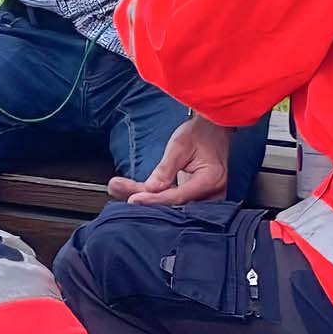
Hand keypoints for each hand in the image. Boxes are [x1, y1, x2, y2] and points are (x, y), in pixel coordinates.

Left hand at [110, 114, 231, 204]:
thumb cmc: (199, 133)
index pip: (178, 197)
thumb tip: (150, 189)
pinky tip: (133, 191)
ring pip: (172, 205)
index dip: (154, 199)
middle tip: (119, 192)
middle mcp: (212, 193)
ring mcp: (206, 197)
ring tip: (120, 189)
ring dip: (147, 198)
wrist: (213, 128)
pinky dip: (154, 196)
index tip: (133, 199)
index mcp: (211, 179)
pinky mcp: (197, 196)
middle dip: (146, 200)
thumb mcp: (179, 146)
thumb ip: (165, 169)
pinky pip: (174, 200)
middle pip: (174, 205)